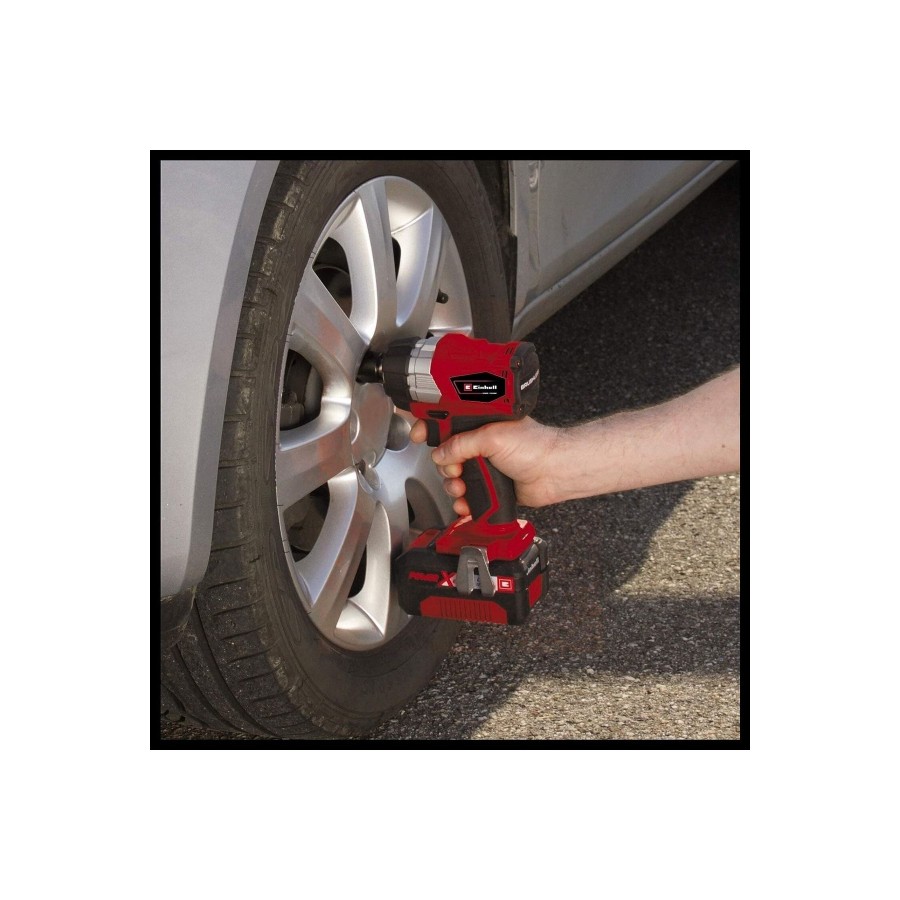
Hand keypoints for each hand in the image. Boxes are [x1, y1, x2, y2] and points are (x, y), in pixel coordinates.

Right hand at [410, 417, 561, 515]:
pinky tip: (466, 503)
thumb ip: (462, 444)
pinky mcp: (489, 487)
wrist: (555, 472)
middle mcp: (480, 443)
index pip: (447, 423)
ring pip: (453, 477)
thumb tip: (441, 454)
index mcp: (480, 424)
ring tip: (461, 489)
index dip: (430, 429)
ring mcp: (484, 466)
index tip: (419, 436)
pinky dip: (463, 502)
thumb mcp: (492, 437)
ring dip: (452, 486)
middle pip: (446, 455)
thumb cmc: (535, 446)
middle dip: (445, 466)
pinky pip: (467, 496)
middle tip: (455, 470)